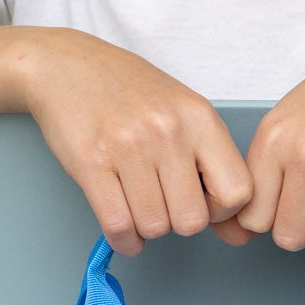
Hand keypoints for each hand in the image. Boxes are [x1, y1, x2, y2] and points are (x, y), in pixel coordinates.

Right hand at [16, 30, 252, 256]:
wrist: (66, 65)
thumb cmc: (128, 90)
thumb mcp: (183, 109)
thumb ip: (209, 159)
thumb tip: (233, 227)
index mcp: (199, 118)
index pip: (238, 191)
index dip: (222, 210)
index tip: (202, 202)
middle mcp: (168, 132)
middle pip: (193, 220)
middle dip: (178, 223)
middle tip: (164, 205)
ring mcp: (128, 147)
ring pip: (155, 226)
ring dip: (147, 228)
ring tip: (139, 207)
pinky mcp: (91, 163)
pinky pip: (118, 225)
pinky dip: (123, 239)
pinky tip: (123, 230)